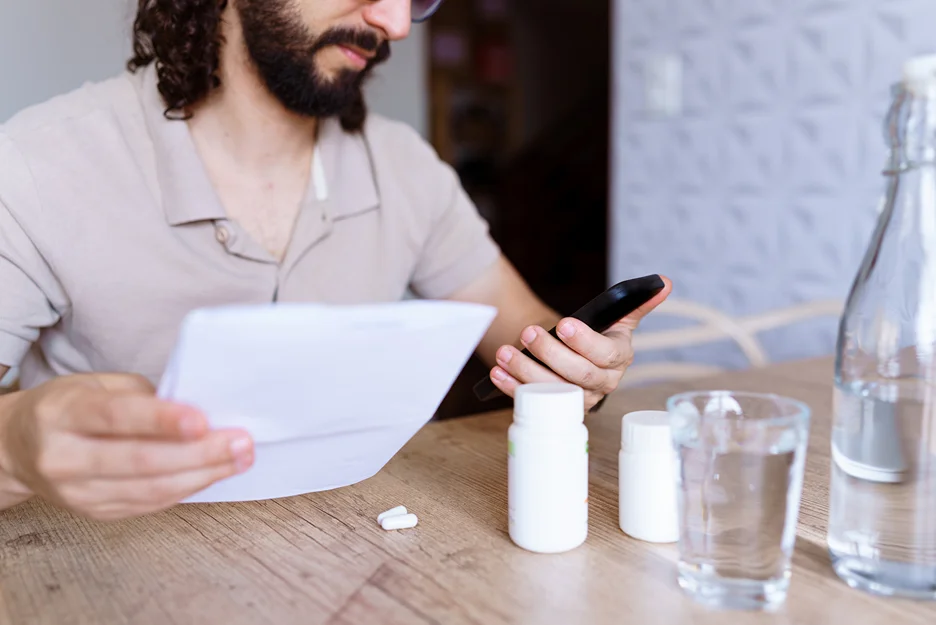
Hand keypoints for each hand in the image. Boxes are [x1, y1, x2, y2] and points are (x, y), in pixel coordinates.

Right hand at [0, 373, 253, 520]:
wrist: (20, 448)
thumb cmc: (70, 407)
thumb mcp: (96, 384)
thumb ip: (143, 395)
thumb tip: (199, 410)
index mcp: (62, 414)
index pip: (116, 418)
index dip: (161, 420)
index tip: (202, 420)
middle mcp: (64, 457)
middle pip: (140, 460)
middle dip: (199, 453)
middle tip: (240, 442)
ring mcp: (77, 492)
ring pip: (149, 489)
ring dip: (203, 475)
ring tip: (239, 458)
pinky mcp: (94, 513)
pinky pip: (149, 504)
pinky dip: (187, 488)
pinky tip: (213, 473)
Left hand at [487, 277, 671, 409]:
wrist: (574, 354)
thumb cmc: (596, 333)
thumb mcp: (616, 318)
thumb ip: (636, 302)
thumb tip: (663, 283)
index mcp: (618, 359)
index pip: (605, 354)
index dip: (585, 341)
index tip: (565, 324)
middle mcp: (601, 383)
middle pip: (577, 374)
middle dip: (550, 353)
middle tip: (528, 333)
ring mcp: (578, 399)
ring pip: (553, 390)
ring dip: (526, 372)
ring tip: (506, 353)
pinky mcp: (555, 408)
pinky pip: (534, 400)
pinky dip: (512, 387)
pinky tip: (498, 373)